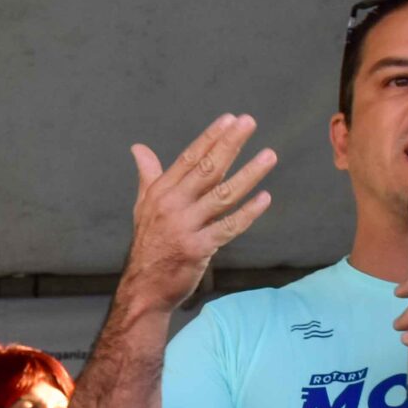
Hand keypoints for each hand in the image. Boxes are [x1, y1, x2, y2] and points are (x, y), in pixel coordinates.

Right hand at [121, 114, 277, 313]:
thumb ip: (148, 175)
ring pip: (222, 195)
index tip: (229, 120)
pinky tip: (265, 198)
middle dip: (230, 144)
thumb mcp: (143, 206)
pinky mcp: (198, 248)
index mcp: (160, 192)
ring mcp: (185, 227)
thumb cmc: (148, 244)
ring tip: (269, 156)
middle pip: (206, 169)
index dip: (210, 138)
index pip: (189, 158)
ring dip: (248, 174)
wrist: (144, 288)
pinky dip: (248, 213)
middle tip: (249, 123)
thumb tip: (138, 149)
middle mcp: (172, 205)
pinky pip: (228, 227)